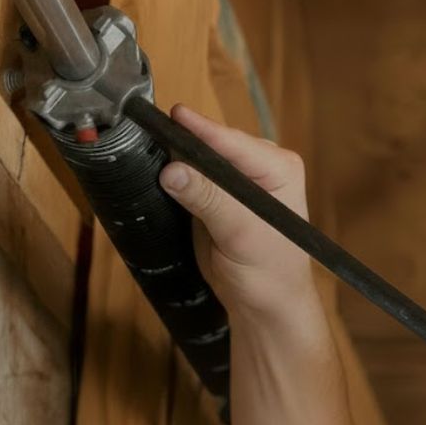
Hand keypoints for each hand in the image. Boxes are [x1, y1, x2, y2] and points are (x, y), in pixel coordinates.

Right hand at [158, 104, 316, 321]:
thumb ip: (210, 200)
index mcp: (279, 167)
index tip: (170, 118)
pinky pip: (190, 177)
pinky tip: (156, 174)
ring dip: (175, 159)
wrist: (265, 306)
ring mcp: (235, 180)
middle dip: (183, 143)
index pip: (232, 141)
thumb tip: (172, 170)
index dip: (200, 131)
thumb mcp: (241, 234)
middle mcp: (259, 167)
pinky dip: (174, 177)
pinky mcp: (215, 196)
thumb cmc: (270, 274)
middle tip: (148, 133)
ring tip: (146, 149)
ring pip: (198, 159)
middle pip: (212, 144)